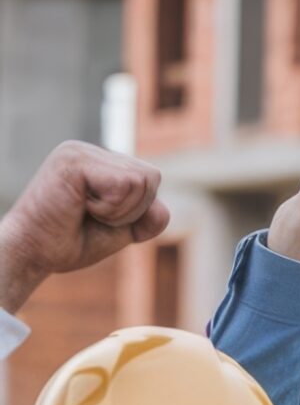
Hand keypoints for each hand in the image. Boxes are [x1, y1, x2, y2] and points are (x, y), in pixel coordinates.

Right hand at [0, 142, 167, 308]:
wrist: (32, 253)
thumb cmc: (69, 242)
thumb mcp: (119, 232)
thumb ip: (146, 220)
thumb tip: (161, 208)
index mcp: (101, 162)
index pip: (150, 179)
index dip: (137, 211)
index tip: (101, 220)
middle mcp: (92, 151)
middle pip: (151, 177)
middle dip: (131, 211)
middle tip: (93, 217)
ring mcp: (82, 151)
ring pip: (141, 181)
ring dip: (119, 210)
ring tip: (85, 211)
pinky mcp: (75, 159)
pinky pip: (124, 185)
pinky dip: (110, 208)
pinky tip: (80, 206)